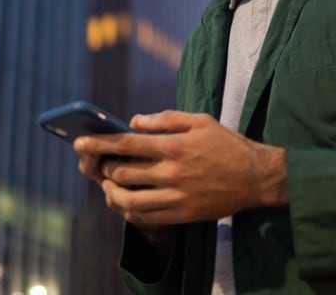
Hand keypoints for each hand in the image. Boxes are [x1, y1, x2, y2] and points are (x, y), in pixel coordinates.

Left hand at [72, 110, 287, 225]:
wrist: (256, 177)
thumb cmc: (227, 145)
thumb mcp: (201, 121)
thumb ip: (166, 119)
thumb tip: (134, 121)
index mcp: (175, 146)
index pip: (127, 144)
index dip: (99, 143)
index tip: (79, 142)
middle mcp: (173, 172)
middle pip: (122, 173)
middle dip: (104, 168)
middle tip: (101, 164)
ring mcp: (178, 196)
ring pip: (129, 200)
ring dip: (112, 193)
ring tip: (110, 186)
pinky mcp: (183, 214)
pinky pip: (146, 217)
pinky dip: (129, 210)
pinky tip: (127, 202)